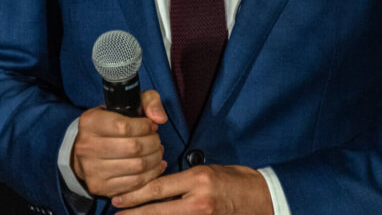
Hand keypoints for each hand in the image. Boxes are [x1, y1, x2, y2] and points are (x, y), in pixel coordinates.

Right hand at [71, 89, 168, 196]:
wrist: (87, 152)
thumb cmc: (111, 126)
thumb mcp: (127, 104)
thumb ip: (148, 101)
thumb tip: (160, 118)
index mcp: (90, 122)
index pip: (124, 126)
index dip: (145, 127)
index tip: (151, 126)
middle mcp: (86, 146)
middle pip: (133, 147)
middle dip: (153, 143)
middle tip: (156, 140)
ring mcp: (91, 169)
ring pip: (137, 166)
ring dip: (155, 158)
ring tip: (157, 152)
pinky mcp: (99, 186)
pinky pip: (134, 183)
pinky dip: (151, 174)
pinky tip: (155, 166)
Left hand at [110, 164, 270, 212]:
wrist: (262, 197)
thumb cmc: (235, 180)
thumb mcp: (208, 171)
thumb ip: (183, 180)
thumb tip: (158, 187)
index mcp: (197, 179)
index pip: (158, 188)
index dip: (135, 195)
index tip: (118, 199)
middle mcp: (198, 200)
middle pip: (158, 209)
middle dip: (134, 214)